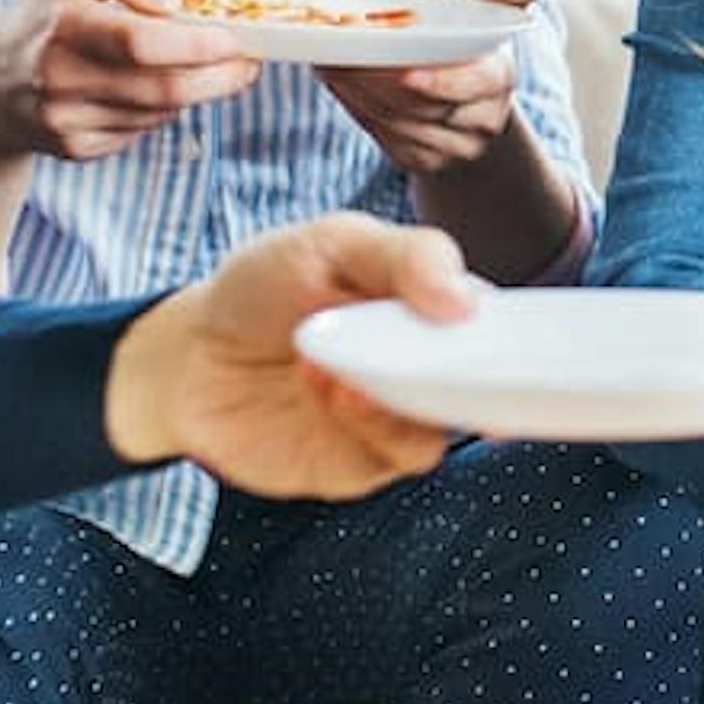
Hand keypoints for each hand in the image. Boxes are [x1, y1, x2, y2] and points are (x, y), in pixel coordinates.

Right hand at [0, 0, 259, 163]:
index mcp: (58, 26)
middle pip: (163, 87)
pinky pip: (142, 129)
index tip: (239, 38)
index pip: (140, 42)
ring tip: (209, 67)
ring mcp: (64, 121)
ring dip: (196, 90)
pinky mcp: (75, 149)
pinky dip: (162, 109)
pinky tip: (154, 87)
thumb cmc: (43, 18)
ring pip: (160, 111)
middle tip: (249, 61)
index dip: (199, 44)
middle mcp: (57, 79)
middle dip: (220, 76)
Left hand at [106, 213, 473, 496]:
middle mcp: (426, 363)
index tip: (494, 321)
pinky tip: (336, 392)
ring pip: (453, 418)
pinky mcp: (368, 459)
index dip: (514, 325)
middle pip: (491, 377)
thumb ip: (405, 257)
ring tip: (357, 366)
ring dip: (415, 393)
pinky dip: (380, 423)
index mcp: (431, 304)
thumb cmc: (264, 290)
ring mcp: (400, 413)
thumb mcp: (331, 244)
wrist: (189, 360)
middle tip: (456, 352)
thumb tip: (468, 302)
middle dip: (487, 369)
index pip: (495, 316)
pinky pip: (404, 452)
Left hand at [316, 54, 517, 177]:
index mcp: (499, 80)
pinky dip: (355, 108)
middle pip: (423, 105)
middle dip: (377, 80)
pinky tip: (339, 84)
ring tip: (329, 62)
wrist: (475, 108)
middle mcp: (482, 121)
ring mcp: (453, 147)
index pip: (472, 84)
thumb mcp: (495, 17)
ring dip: (357, 93)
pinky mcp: (422, 161)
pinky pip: (383, 137)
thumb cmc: (476, 49)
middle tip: (338, 52)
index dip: (440, 82)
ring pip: (397, 122)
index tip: (404, 72)